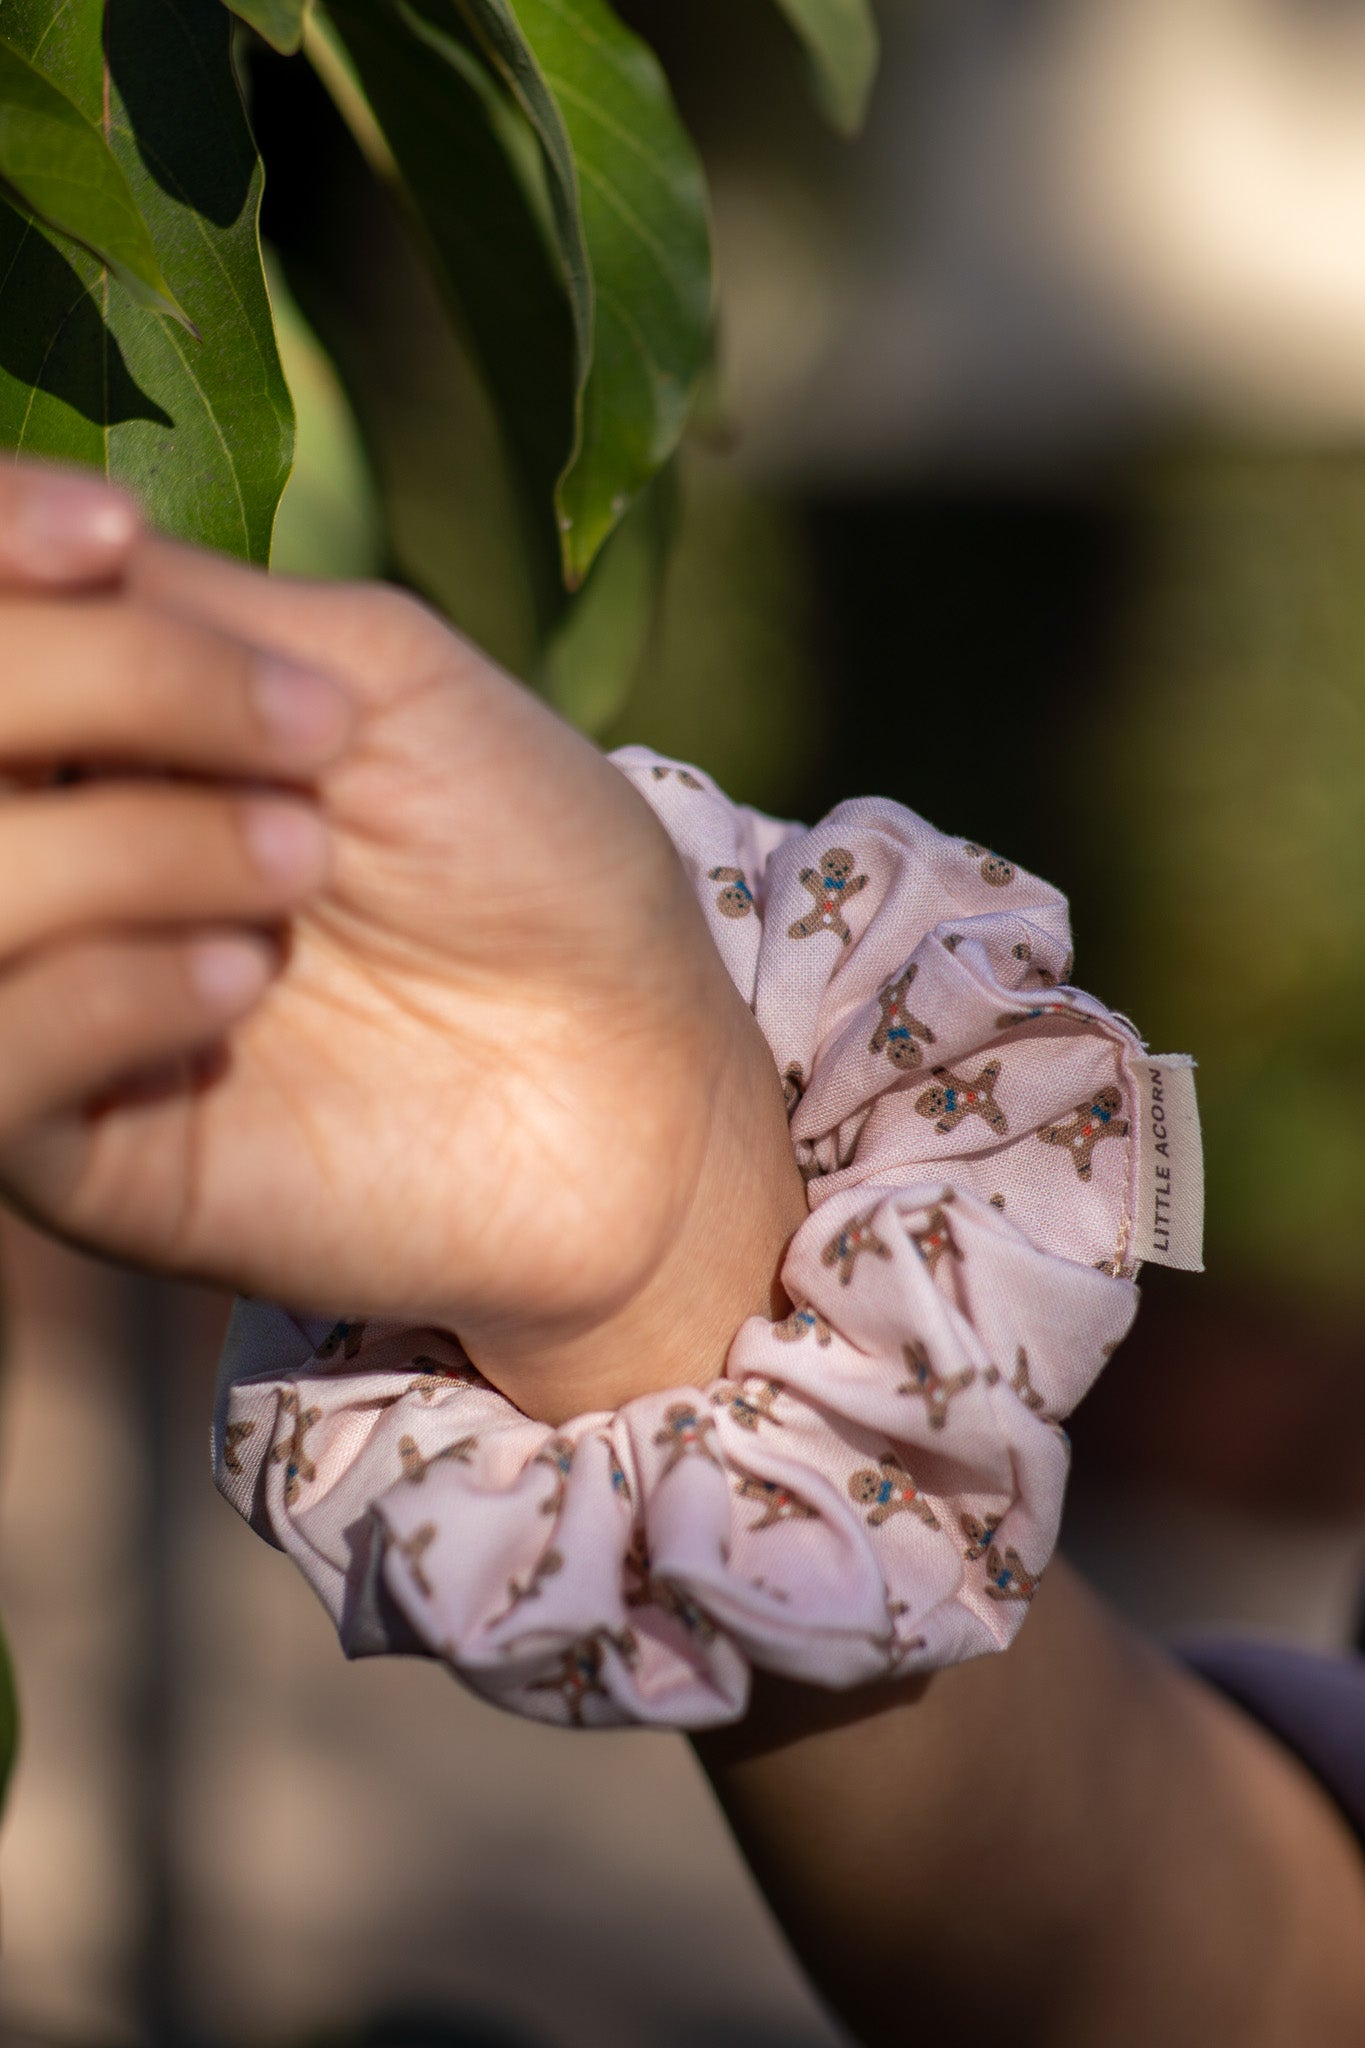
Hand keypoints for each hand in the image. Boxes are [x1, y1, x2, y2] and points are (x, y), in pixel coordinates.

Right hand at [0, 463, 804, 1419]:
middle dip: (91, 693)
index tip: (105, 542)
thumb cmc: (524, 852)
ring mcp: (49, 1004)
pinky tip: (238, 989)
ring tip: (298, 872)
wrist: (629, 1068)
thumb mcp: (376, 674)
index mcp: (100, 724)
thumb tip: (39, 547)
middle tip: (300, 754)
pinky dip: (99, 998)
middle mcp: (48, 851)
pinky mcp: (75, 1153)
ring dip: (124, 852)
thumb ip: (184, 607)